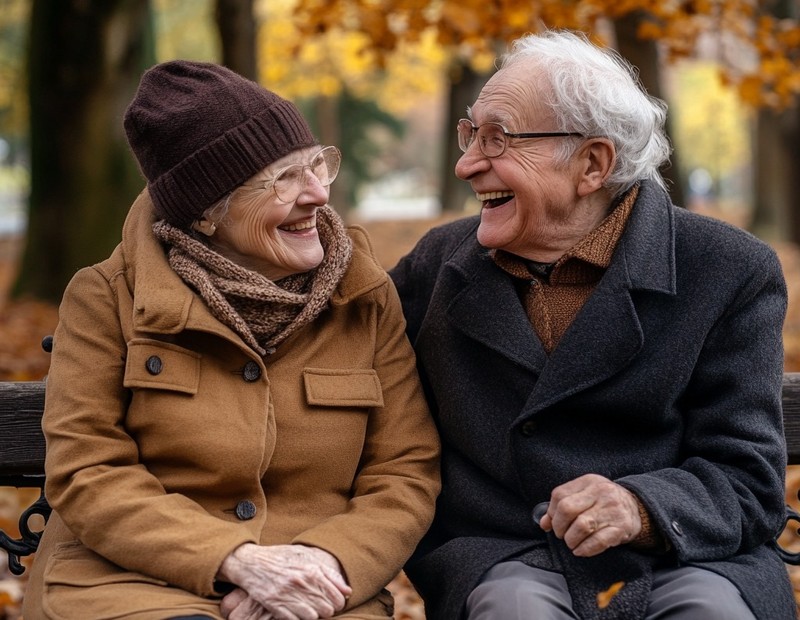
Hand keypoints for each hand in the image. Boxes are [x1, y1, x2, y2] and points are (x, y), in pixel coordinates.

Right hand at [217, 544, 351, 619]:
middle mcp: (301, 582)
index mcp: (312, 570)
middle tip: (321, 605)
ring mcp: (287, 594)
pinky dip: (298, 619)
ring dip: (313, 615)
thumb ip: (330, 573)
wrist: (251, 562)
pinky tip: (296, 612)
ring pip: (313, 617)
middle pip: (327, 610)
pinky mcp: (275, 604)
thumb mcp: (307, 557)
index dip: (338, 603)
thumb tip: (348, 591)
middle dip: (326, 610)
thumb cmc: (281, 557)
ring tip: (309, 608)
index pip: (337, 598)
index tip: (333, 602)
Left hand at [538, 474, 641, 556]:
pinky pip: (598, 541)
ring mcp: (612, 510)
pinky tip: (580, 550)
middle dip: (559, 527)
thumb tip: (544, 523)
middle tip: (562, 535)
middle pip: (567, 509)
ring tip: (572, 543)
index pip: (559, 495)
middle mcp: (601, 493)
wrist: (637, 508)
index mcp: (589, 481)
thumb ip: (562, 505)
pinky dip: (585, 549)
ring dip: (571, 540)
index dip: (551, 513)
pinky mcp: (621, 528)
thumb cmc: (604, 502)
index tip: (553, 523)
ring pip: (581, 526)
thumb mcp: (584, 495)